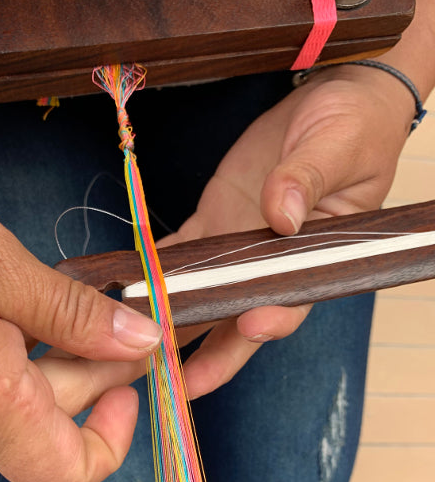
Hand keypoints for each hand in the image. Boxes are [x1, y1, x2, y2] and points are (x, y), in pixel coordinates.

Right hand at [0, 161, 161, 481]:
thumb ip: (73, 313)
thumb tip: (139, 341)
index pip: (71, 474)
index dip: (115, 435)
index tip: (129, 372)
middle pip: (51, 426)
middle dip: (92, 367)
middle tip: (111, 301)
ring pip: (15, 403)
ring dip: (50, 353)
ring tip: (55, 289)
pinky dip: (9, 350)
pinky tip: (8, 298)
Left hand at [162, 63, 414, 398]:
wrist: (334, 98)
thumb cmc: (355, 125)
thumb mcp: (339, 144)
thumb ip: (309, 177)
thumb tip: (282, 214)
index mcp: (317, 255)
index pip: (295, 298)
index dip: (274, 318)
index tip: (250, 325)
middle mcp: (274, 263)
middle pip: (240, 321)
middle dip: (208, 357)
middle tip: (173, 383)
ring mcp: (240, 248)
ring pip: (203, 298)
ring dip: (172, 323)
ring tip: (135, 347)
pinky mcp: (215, 224)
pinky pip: (179, 255)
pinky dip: (153, 272)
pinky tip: (127, 287)